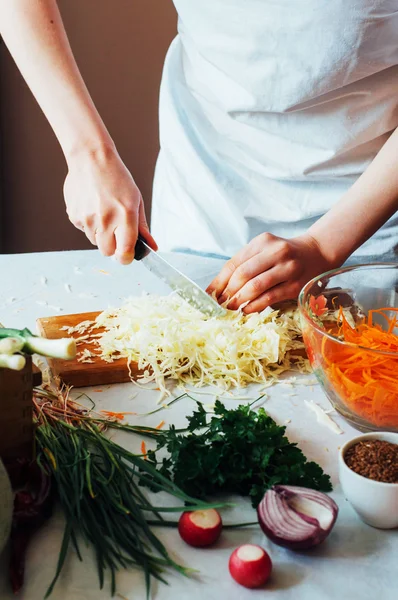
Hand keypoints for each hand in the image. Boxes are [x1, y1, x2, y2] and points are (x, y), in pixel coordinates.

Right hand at [64, 145, 156, 263]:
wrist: (91, 159)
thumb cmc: (117, 178)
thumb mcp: (136, 201)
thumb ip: (143, 227)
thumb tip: (151, 247)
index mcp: (125, 216)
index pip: (124, 253)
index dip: (126, 257)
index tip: (127, 255)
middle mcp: (105, 220)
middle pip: (107, 252)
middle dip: (113, 247)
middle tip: (116, 232)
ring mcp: (87, 219)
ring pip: (94, 242)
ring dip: (100, 234)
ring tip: (104, 212)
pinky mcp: (74, 216)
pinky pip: (84, 230)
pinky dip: (89, 224)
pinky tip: (92, 207)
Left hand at [206, 232, 335, 312]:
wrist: (316, 253)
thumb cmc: (283, 255)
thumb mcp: (264, 250)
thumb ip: (244, 264)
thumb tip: (219, 288)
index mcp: (262, 241)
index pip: (234, 263)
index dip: (219, 281)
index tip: (209, 295)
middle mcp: (276, 252)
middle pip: (243, 274)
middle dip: (228, 292)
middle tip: (220, 304)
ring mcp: (287, 268)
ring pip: (256, 286)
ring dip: (240, 300)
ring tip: (232, 308)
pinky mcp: (295, 285)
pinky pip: (270, 297)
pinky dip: (255, 306)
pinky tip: (247, 310)